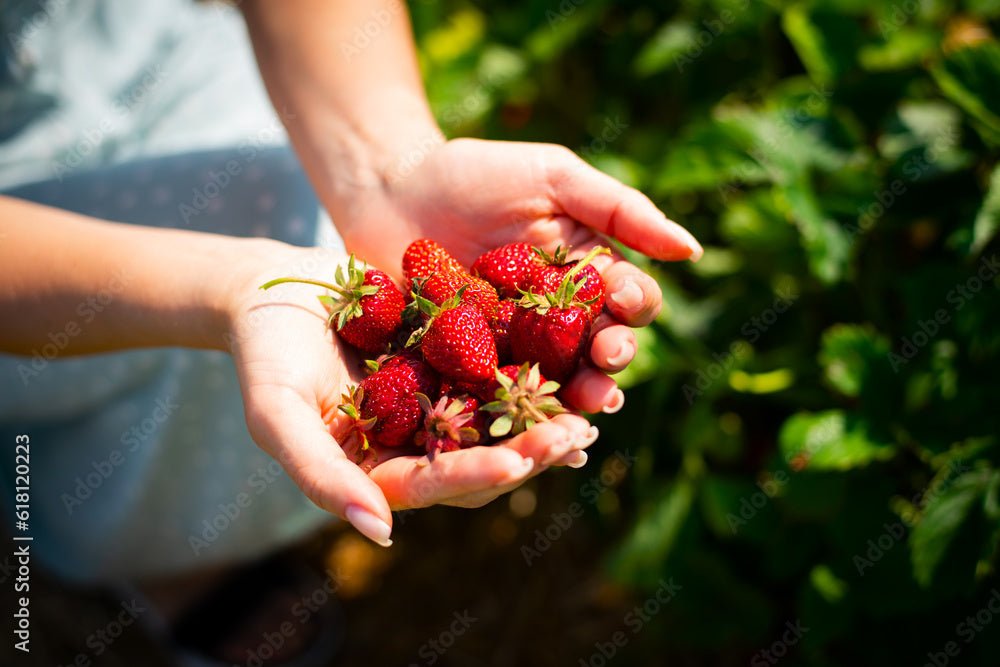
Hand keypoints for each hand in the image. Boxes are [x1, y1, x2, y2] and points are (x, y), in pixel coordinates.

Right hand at [225, 244, 597, 545]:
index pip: (434, 482)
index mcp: (381, 466)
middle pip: (481, 458)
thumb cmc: (264, 354)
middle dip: (529, 451)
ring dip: (545, 417)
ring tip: (590, 406)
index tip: (516, 463)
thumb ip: (320, 475)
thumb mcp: (276, 414)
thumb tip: (380, 535)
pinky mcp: (457, 356)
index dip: (475, 475)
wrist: (275, 286)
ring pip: (502, 419)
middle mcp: (419, 440)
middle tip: (574, 436)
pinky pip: (502, 366)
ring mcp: (441, 398)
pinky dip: (537, 367)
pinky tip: (575, 353)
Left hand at [326, 137, 702, 412]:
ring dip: (573, 400)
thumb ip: (620, 209)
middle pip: (598, 351)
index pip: (627, 300)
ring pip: (557, 383)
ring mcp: (514, 348)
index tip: (622, 309)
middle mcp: (558, 318)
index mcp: (587, 273)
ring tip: (578, 413)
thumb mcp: (553, 176)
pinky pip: (500, 397)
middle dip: (608, 364)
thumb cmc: (474, 173)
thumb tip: (692, 250)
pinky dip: (516, 417)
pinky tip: (529, 434)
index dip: (633, 310)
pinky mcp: (469, 370)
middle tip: (603, 369)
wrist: (388, 188)